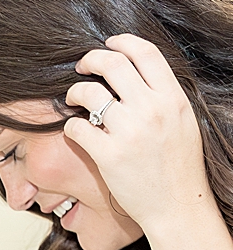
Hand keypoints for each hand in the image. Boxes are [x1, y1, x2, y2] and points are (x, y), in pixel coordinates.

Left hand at [62, 34, 212, 234]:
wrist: (176, 204)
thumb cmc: (177, 165)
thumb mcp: (181, 121)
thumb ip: (162, 98)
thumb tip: (136, 78)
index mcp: (172, 98)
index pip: (145, 53)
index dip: (122, 42)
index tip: (108, 44)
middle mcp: (151, 109)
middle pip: (113, 65)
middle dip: (91, 60)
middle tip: (82, 67)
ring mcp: (129, 132)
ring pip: (90, 93)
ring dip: (75, 92)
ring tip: (73, 98)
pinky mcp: (108, 155)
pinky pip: (77, 127)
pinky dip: (70, 125)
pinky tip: (74, 130)